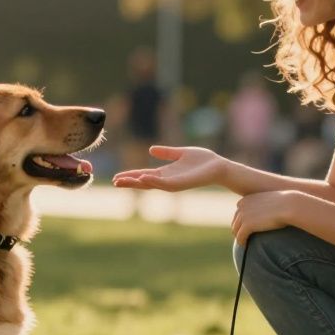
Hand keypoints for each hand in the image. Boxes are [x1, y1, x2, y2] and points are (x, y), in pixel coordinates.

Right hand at [113, 145, 229, 191]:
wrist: (219, 166)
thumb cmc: (203, 161)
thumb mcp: (180, 153)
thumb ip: (167, 152)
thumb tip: (151, 150)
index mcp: (166, 172)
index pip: (144, 175)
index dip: (131, 176)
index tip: (117, 177)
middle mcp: (168, 180)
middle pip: (144, 182)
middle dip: (130, 182)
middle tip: (115, 182)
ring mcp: (174, 183)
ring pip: (151, 184)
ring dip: (137, 182)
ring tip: (123, 181)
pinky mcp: (182, 184)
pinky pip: (165, 183)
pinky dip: (154, 181)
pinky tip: (144, 177)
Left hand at [232, 190, 302, 244]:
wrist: (289, 206)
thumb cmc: (285, 204)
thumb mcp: (271, 202)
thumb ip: (264, 206)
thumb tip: (265, 213)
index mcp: (247, 199)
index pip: (238, 211)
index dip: (241, 220)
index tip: (246, 227)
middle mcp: (242, 206)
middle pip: (235, 221)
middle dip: (238, 229)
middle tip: (244, 238)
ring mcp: (243, 215)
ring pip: (235, 230)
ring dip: (239, 237)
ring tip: (245, 242)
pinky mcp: (247, 225)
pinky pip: (240, 237)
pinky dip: (242, 242)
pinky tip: (246, 246)